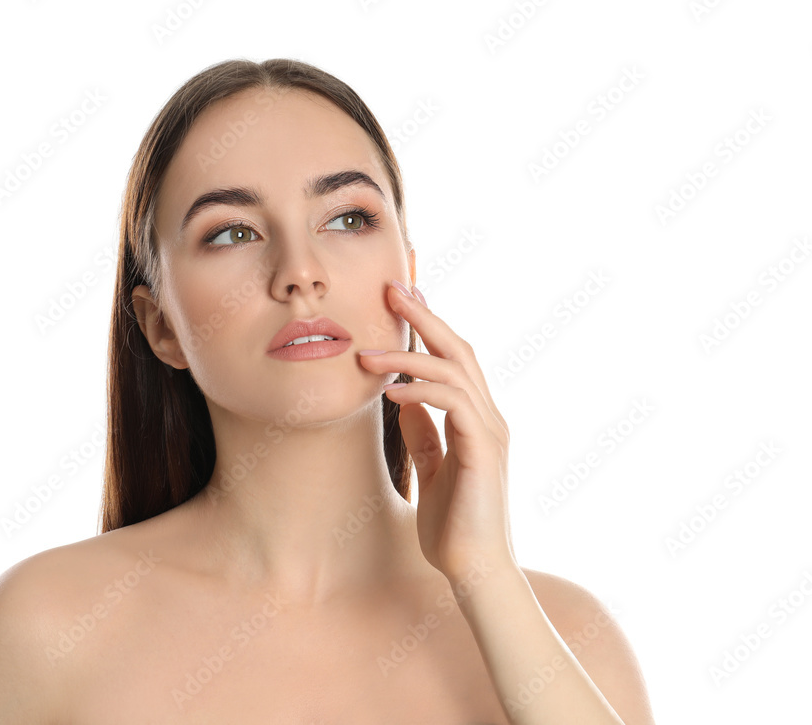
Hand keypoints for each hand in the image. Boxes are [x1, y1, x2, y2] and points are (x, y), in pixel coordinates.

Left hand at [358, 280, 516, 581]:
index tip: (400, 299)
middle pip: (459, 349)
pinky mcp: (483, 450)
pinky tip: (389, 390)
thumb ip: (423, 430)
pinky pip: (452, 404)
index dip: (429, 325)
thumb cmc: (453, 524)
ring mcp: (490, 431)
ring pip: (454, 371)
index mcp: (476, 418)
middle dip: (424, 316)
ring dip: (409, 355)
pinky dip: (420, 390)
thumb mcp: (431, 466)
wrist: (474, 569)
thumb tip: (401, 396)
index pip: (454, 358)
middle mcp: (489, 416)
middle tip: (391, 289)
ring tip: (367, 353)